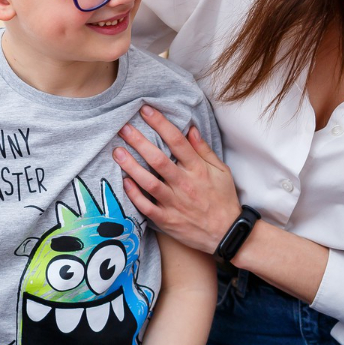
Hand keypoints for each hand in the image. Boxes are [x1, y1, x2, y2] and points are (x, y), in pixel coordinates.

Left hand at [114, 107, 240, 253]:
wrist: (226, 234)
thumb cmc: (223, 199)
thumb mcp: (221, 171)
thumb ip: (204, 150)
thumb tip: (191, 128)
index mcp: (198, 170)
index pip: (177, 142)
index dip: (161, 124)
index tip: (146, 110)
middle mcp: (185, 184)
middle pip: (158, 160)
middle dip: (139, 142)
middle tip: (123, 128)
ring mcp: (175, 203)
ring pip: (149, 182)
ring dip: (131, 166)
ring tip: (117, 152)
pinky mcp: (167, 220)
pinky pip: (147, 207)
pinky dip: (134, 195)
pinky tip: (124, 182)